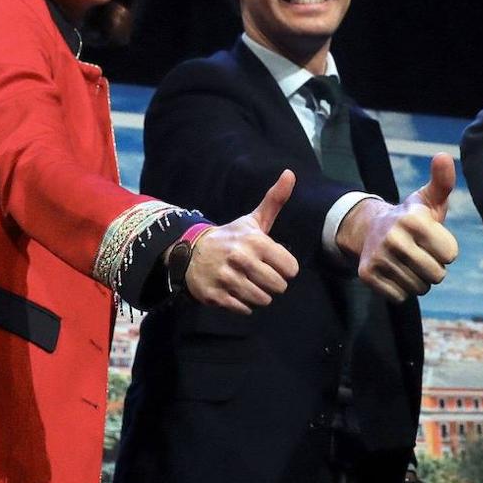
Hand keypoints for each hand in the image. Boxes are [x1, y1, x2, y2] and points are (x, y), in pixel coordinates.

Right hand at [184, 170, 299, 313]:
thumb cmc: (230, 237)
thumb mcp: (253, 220)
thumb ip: (275, 200)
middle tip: (261, 275)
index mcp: (255, 241)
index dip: (285, 269)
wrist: (191, 251)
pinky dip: (243, 304)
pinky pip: (244, 309)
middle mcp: (241, 259)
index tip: (274, 263)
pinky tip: (235, 291)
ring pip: (262, 300)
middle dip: (273, 284)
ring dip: (259, 295)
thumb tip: (290, 173)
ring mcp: (227, 279)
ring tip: (248, 282)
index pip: (291, 269)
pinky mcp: (216, 296)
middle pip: (278, 287)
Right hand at [336, 153, 458, 301]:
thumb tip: (443, 155)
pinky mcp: (367, 275)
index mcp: (414, 219)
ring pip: (419, 288)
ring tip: (408, 263)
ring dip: (418, 280)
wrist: (370, 229)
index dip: (446, 250)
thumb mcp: (428, 199)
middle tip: (421, 254)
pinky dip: (402, 290)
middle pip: (436, 275)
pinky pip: (400, 296)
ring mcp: (378, 257)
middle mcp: (394, 238)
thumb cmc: (411, 217)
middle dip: (434, 268)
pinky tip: (395, 272)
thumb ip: (442, 181)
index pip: (450, 255)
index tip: (433, 240)